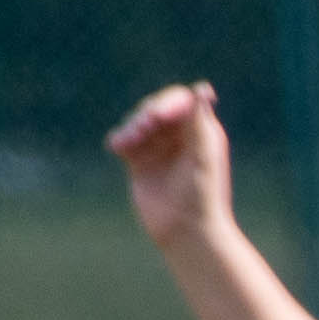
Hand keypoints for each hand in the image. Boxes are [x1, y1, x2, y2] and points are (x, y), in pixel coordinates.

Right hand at [106, 80, 229, 249]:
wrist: (187, 231)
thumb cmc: (202, 194)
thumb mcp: (202, 156)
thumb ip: (199, 122)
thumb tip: (202, 88)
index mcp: (200, 130)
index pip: (180, 101)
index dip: (166, 104)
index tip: (155, 116)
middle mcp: (179, 136)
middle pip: (155, 109)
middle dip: (145, 116)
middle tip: (140, 130)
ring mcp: (159, 148)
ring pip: (137, 124)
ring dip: (130, 128)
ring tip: (125, 143)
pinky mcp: (140, 162)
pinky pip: (125, 143)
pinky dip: (120, 141)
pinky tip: (116, 147)